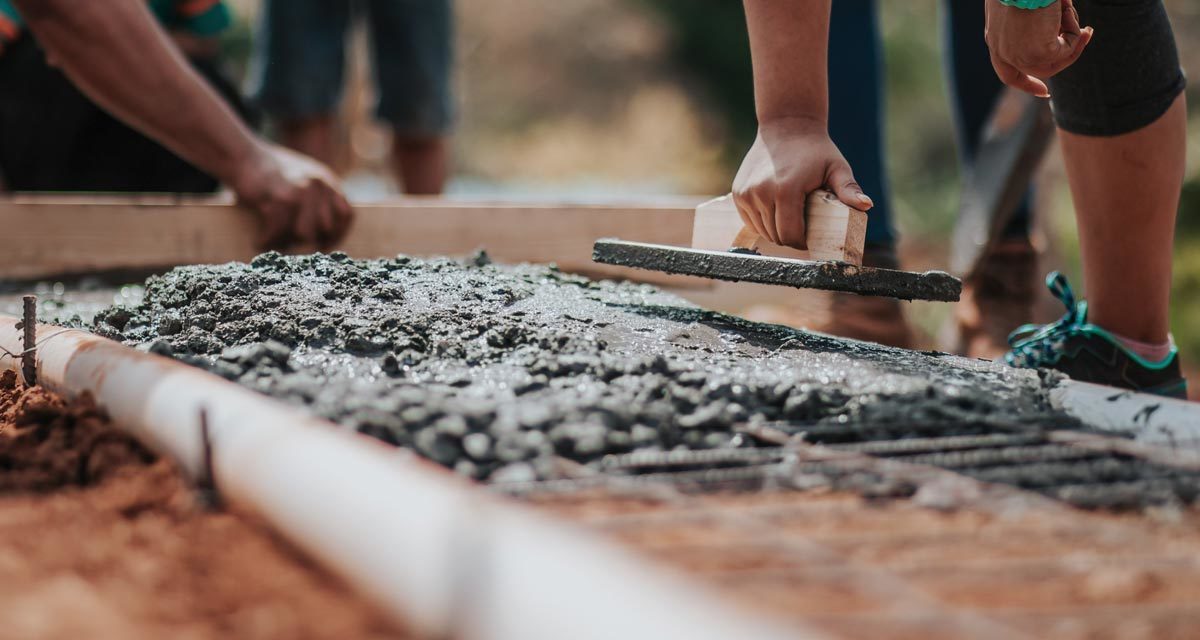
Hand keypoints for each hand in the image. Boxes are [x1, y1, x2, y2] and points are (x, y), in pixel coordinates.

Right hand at [230, 143, 353, 250]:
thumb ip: (318, 198)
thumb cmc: (270, 173)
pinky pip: (278, 230)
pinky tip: (259, 241)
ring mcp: (301, 190)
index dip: (338, 234)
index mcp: (327, 181)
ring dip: (287, 242)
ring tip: (273, 242)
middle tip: (290, 245)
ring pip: (303, 233)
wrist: (243, 155)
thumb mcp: (304, 178)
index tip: (324, 245)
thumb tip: (323, 234)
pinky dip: (267, 240)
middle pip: (324, 228)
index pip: (346, 215)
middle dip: (308, 241)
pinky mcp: (279, 197)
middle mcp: (318, 185)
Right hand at [732, 117, 871, 248]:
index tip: (811, 238)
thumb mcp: (836, 168)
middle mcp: (761, 193)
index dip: (803, 242)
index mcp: (786, 190)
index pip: (791, 235)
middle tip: (803, 228)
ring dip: (776, 231)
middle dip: (791, 238)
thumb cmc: (816, 150)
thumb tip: (866, 205)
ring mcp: (746, 194)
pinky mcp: (738, 193)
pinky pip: (751, 221)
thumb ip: (849, 189)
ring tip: (790, 218)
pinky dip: (762, 222)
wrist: (786, 126)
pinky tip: (775, 211)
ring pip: (762, 231)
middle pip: (776, 235)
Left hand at [984, 0, 1092, 97]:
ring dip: (1072, 36)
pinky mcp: (1037, 53)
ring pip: (1055, 60)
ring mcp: (1019, 55)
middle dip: (1066, 56)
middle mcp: (1003, 52)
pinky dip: (1073, 30)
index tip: (1044, 92)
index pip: (1008, 73)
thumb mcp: (1018, 3)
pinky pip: (1066, 50)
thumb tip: (1053, 26)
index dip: (1026, 83)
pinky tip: (1067, 9)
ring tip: (1074, 12)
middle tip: (1087, 33)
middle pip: (1038, 69)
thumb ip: (1026, 21)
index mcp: (995, 40)